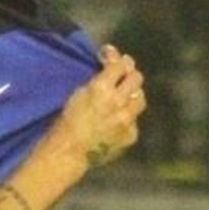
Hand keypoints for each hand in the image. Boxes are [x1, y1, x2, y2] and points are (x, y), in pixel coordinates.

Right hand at [57, 43, 145, 167]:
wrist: (69, 152)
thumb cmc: (68, 121)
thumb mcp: (78, 93)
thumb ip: (99, 79)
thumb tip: (113, 64)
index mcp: (102, 88)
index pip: (121, 65)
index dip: (118, 59)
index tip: (115, 58)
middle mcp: (119, 101)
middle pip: (137, 78)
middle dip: (129, 75)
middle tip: (123, 76)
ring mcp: (127, 119)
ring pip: (141, 99)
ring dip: (132, 96)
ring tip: (123, 99)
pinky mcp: (131, 134)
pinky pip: (134, 120)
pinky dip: (126, 118)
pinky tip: (116, 121)